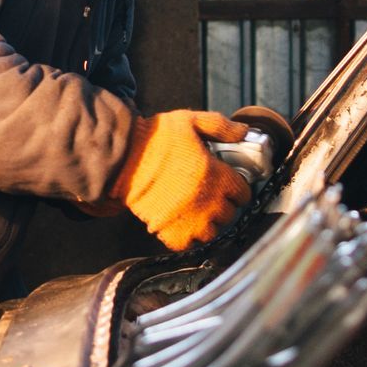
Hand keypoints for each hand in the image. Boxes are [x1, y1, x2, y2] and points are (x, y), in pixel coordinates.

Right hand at [109, 111, 251, 249]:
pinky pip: (188, 244)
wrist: (123, 158)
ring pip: (212, 232)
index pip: (243, 193)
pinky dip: (187, 237)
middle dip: (224, 205)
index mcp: (216, 175)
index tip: (230, 185)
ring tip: (199, 212)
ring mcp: (189, 219)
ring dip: (208, 223)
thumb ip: (221, 127)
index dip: (238, 188)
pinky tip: (183, 222)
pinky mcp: (169, 230)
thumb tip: (244, 132)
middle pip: (229, 214)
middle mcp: (207, 201)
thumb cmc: (155, 138)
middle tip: (212, 195)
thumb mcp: (191, 121)